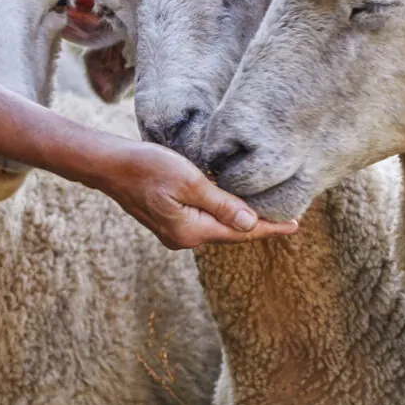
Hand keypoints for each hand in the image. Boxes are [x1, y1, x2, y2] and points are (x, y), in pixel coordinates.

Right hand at [100, 139, 297, 249]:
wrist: (109, 165)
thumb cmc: (147, 167)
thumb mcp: (189, 181)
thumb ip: (221, 204)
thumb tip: (250, 223)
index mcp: (192, 231)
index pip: (241, 232)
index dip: (269, 228)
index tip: (295, 225)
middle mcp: (184, 238)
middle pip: (231, 233)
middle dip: (258, 225)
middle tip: (288, 217)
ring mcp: (174, 233)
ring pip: (217, 227)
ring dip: (240, 220)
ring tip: (266, 213)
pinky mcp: (168, 222)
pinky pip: (204, 221)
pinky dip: (222, 214)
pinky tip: (233, 206)